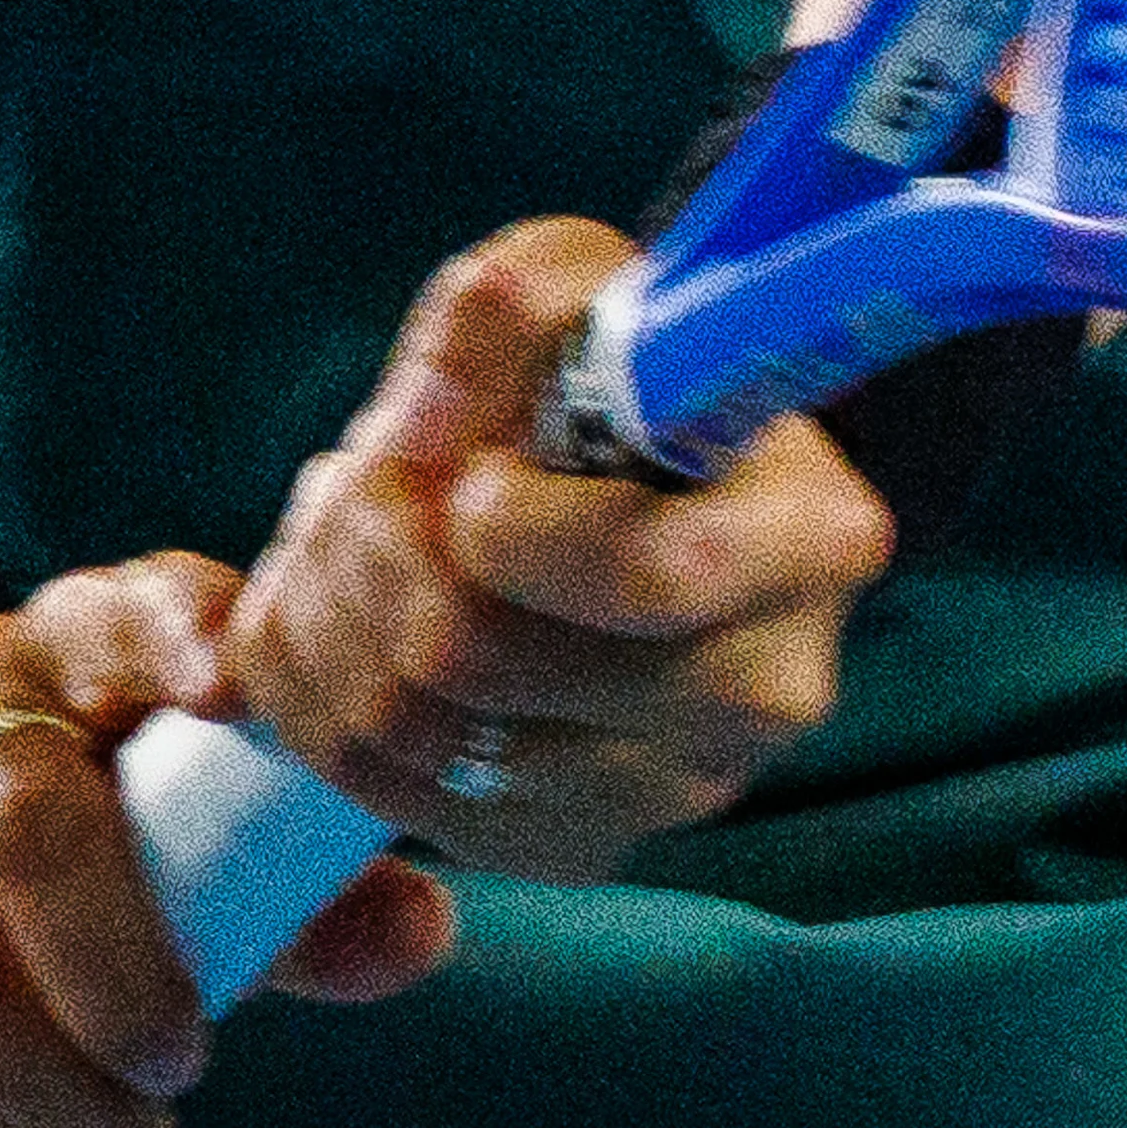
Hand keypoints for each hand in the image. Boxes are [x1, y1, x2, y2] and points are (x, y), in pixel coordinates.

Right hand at [0, 553, 456, 1127]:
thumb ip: (298, 880)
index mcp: (76, 631)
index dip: (175, 635)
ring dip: (42, 1092)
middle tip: (180, 1082)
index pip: (125, 607)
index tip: (231, 690)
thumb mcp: (173, 816)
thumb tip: (425, 932)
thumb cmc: (69, 814)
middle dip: (118, 981)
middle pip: (28, 820)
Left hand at [218, 217, 894, 877]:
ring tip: (343, 529)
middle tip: (359, 475)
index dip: (505, 521)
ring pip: (413, 732)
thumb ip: (500, 308)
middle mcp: (763, 692)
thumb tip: (415, 435)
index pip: (646, 572)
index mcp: (810, 541)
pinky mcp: (575, 845)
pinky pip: (388, 795)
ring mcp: (671, 791)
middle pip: (484, 658)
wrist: (647, 479)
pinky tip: (344, 614)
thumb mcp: (585, 282)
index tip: (475, 471)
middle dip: (372, 545)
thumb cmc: (624, 368)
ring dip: (327, 611)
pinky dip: (317, 697)